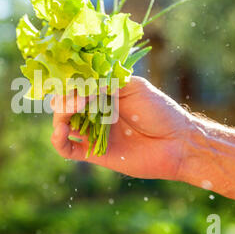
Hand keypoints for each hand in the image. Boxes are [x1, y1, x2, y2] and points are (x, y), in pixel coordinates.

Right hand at [50, 76, 193, 180]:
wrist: (177, 143)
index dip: (70, 82)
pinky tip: (61, 131)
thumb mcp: (134, 88)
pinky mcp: (93, 153)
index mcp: (104, 93)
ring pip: (63, 124)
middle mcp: (95, 112)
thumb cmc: (160, 111)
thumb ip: (108, 83)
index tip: (71, 80)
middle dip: (64, 100)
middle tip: (73, 100)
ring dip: (59, 117)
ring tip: (69, 113)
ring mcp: (93, 132)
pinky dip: (58, 140)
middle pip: (66, 104)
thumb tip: (82, 85)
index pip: (77, 85)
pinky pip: (67, 149)